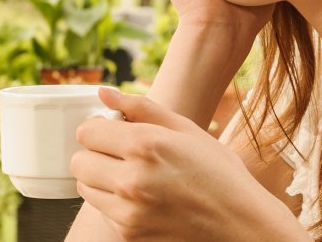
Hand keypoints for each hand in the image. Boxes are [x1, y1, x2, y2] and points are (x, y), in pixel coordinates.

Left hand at [70, 87, 306, 240]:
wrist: (242, 225)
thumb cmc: (218, 172)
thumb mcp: (185, 129)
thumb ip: (139, 107)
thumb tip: (103, 93)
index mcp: (145, 145)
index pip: (85, 132)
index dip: (99, 129)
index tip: (113, 133)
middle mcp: (132, 179)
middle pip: (79, 161)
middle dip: (95, 153)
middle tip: (120, 155)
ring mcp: (129, 211)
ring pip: (84, 187)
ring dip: (100, 179)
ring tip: (131, 176)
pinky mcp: (129, 234)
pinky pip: (101, 210)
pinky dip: (113, 202)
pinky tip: (141, 198)